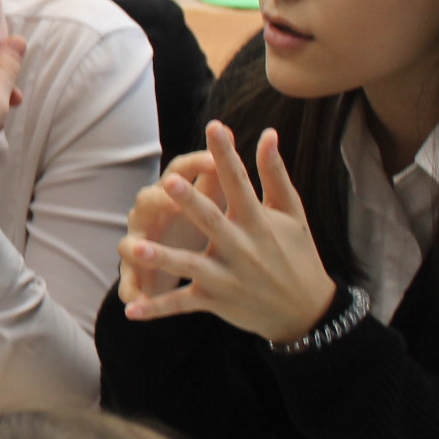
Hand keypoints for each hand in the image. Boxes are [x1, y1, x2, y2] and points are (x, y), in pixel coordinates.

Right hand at [117, 149, 219, 304]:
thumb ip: (218, 174)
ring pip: (130, 241)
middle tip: (172, 197)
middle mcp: (151, 214)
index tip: (214, 159)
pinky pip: (131, 282)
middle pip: (148, 200)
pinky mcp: (136, 272)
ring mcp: (140, 242)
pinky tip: (135, 306)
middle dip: (159, 199)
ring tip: (136, 249)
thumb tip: (234, 137)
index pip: (180, 171)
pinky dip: (131, 292)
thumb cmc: (197, 224)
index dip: (194, 164)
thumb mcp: (211, 200)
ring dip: (133, 245)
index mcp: (174, 194)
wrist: (178, 262)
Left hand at [120, 122, 339, 343]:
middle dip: (190, 203)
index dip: (227, 155)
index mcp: (257, 221)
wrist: (308, 312)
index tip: (214, 126)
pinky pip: (181, 304)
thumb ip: (274, 173)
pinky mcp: (215, 301)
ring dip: (162, 257)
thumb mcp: (291, 213)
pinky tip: (130, 310)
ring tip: (134, 248)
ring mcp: (226, 276)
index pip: (240, 182)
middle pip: (211, 220)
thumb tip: (267, 133)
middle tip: (168, 183)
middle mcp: (241, 247)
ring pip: (189, 264)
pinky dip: (156, 308)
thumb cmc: (297, 254)